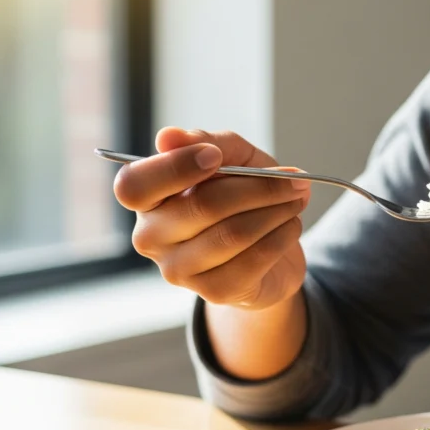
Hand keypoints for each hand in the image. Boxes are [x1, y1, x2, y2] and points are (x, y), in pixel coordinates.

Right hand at [113, 127, 310, 310]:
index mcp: (146, 199)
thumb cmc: (242, 195)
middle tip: (293, 179)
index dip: (174, 168)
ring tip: (296, 199)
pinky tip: (291, 225)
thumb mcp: (234, 157)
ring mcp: (179, 270)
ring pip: (234, 233)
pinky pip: (255, 258)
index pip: (134, 186)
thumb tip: (168, 137)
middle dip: (258, 187)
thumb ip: (208, 141)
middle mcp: (151, 238)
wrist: (269, 251)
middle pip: (202, 205)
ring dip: (277, 210)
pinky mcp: (213, 292)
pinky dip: (282, 236)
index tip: (215, 156)